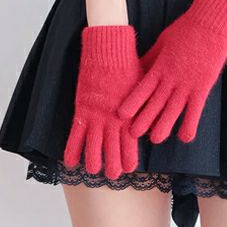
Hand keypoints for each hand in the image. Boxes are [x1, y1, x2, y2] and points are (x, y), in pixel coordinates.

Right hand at [63, 24, 143, 179]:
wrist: (109, 50)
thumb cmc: (129, 66)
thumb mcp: (143, 86)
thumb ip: (146, 104)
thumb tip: (157, 115)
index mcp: (129, 114)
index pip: (130, 142)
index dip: (129, 157)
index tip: (129, 168)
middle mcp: (113, 119)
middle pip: (112, 149)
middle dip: (113, 164)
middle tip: (113, 175)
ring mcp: (96, 116)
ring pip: (93, 146)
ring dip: (93, 160)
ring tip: (94, 171)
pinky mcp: (83, 109)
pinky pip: (75, 134)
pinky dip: (72, 149)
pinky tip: (69, 163)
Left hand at [117, 0, 226, 143]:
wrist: (210, 22)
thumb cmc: (185, 29)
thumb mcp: (163, 42)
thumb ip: (151, 58)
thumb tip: (136, 68)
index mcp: (160, 66)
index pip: (142, 89)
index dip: (131, 103)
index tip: (120, 115)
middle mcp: (171, 78)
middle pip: (154, 103)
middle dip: (143, 120)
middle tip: (133, 135)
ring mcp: (187, 83)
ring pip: (172, 111)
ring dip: (163, 127)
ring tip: (155, 140)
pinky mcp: (203, 86)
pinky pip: (195, 110)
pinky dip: (190, 124)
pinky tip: (185, 137)